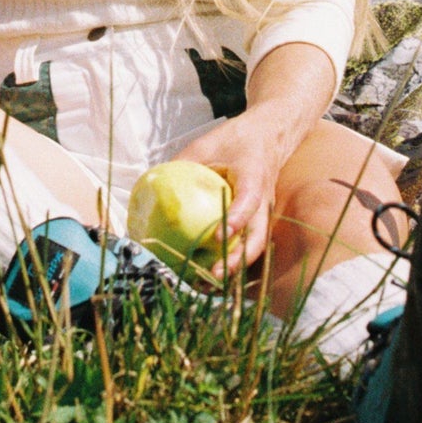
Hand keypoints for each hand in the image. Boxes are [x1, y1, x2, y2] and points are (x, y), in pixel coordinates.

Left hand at [173, 103, 299, 278]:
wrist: (269, 136)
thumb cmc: (235, 140)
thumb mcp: (206, 144)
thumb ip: (183, 163)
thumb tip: (151, 184)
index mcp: (253, 177)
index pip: (249, 200)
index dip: (236, 219)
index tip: (218, 235)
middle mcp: (264, 201)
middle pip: (257, 237)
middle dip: (239, 259)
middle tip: (215, 273)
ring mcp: (264, 214)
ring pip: (254, 248)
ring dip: (236, 269)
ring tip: (209, 286)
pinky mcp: (259, 222)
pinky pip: (247, 246)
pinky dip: (233, 263)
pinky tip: (209, 277)